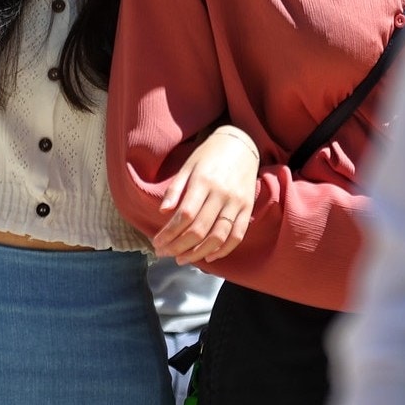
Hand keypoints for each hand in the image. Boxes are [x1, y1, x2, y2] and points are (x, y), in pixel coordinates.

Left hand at [153, 127, 259, 265]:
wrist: (241, 145)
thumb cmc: (208, 155)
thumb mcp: (188, 165)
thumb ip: (175, 189)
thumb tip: (162, 212)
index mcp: (203, 181)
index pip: (184, 215)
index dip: (169, 233)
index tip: (157, 243)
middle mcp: (221, 194)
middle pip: (199, 229)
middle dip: (178, 246)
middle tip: (164, 254)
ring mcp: (236, 202)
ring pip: (218, 236)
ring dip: (198, 253)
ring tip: (182, 259)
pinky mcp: (247, 208)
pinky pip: (237, 235)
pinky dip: (224, 250)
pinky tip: (210, 257)